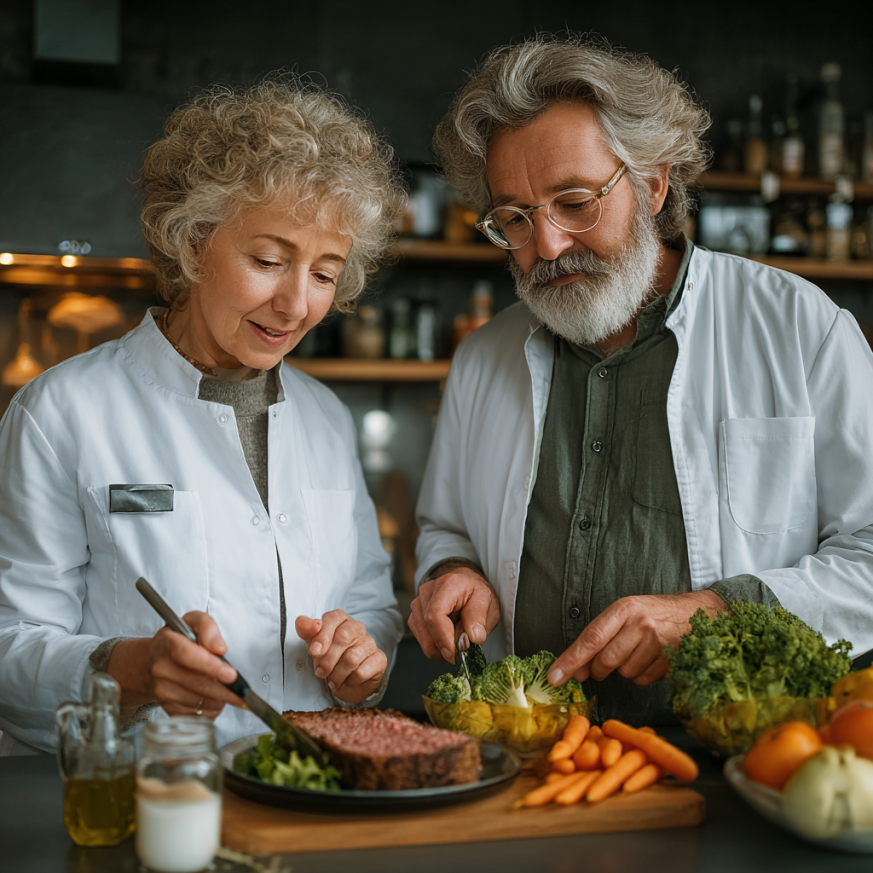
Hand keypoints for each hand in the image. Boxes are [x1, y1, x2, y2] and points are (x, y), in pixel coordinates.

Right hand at [106, 611, 242, 717]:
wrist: (154, 661)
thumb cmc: (178, 640)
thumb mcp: (193, 622)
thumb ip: (208, 628)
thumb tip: (219, 648)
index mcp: (168, 644)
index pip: (187, 656)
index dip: (211, 667)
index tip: (231, 675)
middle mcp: (161, 669)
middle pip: (198, 684)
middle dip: (225, 690)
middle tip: (242, 691)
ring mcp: (162, 691)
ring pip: (201, 702)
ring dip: (220, 698)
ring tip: (225, 688)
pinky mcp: (168, 708)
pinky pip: (197, 715)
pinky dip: (212, 709)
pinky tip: (213, 697)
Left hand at [296, 611, 386, 704]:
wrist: (346, 682)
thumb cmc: (329, 659)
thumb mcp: (314, 646)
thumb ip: (307, 631)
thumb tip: (301, 621)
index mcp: (341, 620)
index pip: (333, 618)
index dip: (322, 636)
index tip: (315, 652)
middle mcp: (357, 628)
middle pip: (343, 637)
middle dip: (328, 659)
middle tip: (320, 671)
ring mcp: (370, 643)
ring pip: (352, 657)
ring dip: (337, 674)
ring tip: (332, 679)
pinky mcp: (379, 659)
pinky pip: (362, 671)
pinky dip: (350, 680)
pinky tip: (348, 680)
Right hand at [408, 562, 499, 662]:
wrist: (466, 586)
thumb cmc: (475, 593)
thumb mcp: (487, 602)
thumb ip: (479, 618)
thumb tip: (473, 637)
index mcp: (447, 585)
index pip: (435, 614)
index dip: (443, 638)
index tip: (454, 654)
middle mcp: (427, 592)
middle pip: (427, 627)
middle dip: (445, 646)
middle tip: (463, 650)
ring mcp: (418, 604)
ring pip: (423, 637)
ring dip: (440, 648)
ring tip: (457, 641)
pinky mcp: (415, 616)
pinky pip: (421, 640)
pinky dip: (435, 646)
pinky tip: (448, 639)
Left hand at [548, 590, 727, 687]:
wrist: (699, 613)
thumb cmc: (654, 613)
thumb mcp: (626, 613)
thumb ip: (599, 637)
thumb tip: (576, 670)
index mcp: (624, 608)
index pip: (590, 639)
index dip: (570, 661)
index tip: (554, 677)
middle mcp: (640, 624)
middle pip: (605, 661)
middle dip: (599, 669)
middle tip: (606, 662)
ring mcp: (659, 643)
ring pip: (625, 673)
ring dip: (625, 670)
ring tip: (638, 652)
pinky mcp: (673, 660)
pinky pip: (644, 680)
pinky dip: (643, 675)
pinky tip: (652, 659)